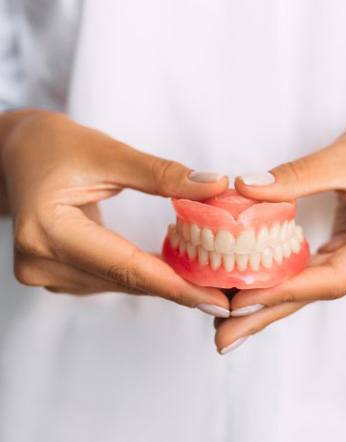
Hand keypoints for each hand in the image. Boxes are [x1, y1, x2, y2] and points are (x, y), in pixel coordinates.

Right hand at [0, 109, 229, 314]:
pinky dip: (140, 274)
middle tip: (224, 294)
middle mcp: (41, 261)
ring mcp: (44, 272)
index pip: (125, 266)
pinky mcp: (53, 273)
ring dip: (161, 282)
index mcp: (48, 230)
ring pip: (119, 284)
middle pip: (125, 280)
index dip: (175, 285)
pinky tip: (169, 269)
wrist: (15, 153)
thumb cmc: (53, 145)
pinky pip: (109, 279)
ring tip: (205, 280)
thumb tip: (215, 186)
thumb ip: (162, 174)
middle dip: (177, 288)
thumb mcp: (108, 153)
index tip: (217, 299)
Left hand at [215, 98, 345, 352]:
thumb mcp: (344, 156)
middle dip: (268, 313)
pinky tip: (256, 290)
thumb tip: (245, 189)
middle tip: (224, 337)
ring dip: (271, 300)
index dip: (282, 291)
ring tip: (231, 320)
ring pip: (313, 286)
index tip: (238, 303)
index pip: (331, 278)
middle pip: (318, 292)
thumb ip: (295, 176)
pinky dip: (284, 280)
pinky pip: (316, 271)